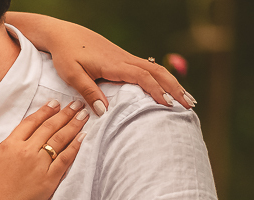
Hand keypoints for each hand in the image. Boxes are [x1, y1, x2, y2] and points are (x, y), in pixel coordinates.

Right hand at [0, 100, 86, 199]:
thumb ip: (6, 148)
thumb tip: (17, 141)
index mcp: (10, 145)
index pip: (31, 122)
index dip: (44, 111)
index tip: (55, 103)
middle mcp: (26, 151)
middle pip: (49, 127)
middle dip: (64, 113)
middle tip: (75, 104)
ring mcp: (39, 164)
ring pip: (60, 139)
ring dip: (73, 124)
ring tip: (83, 115)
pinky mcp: (49, 179)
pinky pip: (66, 158)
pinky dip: (75, 146)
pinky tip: (83, 137)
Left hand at [46, 20, 193, 112]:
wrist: (63, 34)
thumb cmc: (65, 54)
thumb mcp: (71, 75)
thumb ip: (88, 91)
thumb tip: (104, 111)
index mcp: (114, 64)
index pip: (142, 77)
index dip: (157, 91)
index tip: (168, 105)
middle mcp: (124, 59)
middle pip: (157, 72)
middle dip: (175, 88)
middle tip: (189, 105)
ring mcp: (124, 58)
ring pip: (155, 69)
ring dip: (172, 83)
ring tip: (186, 98)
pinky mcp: (121, 59)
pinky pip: (146, 69)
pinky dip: (161, 79)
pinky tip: (166, 88)